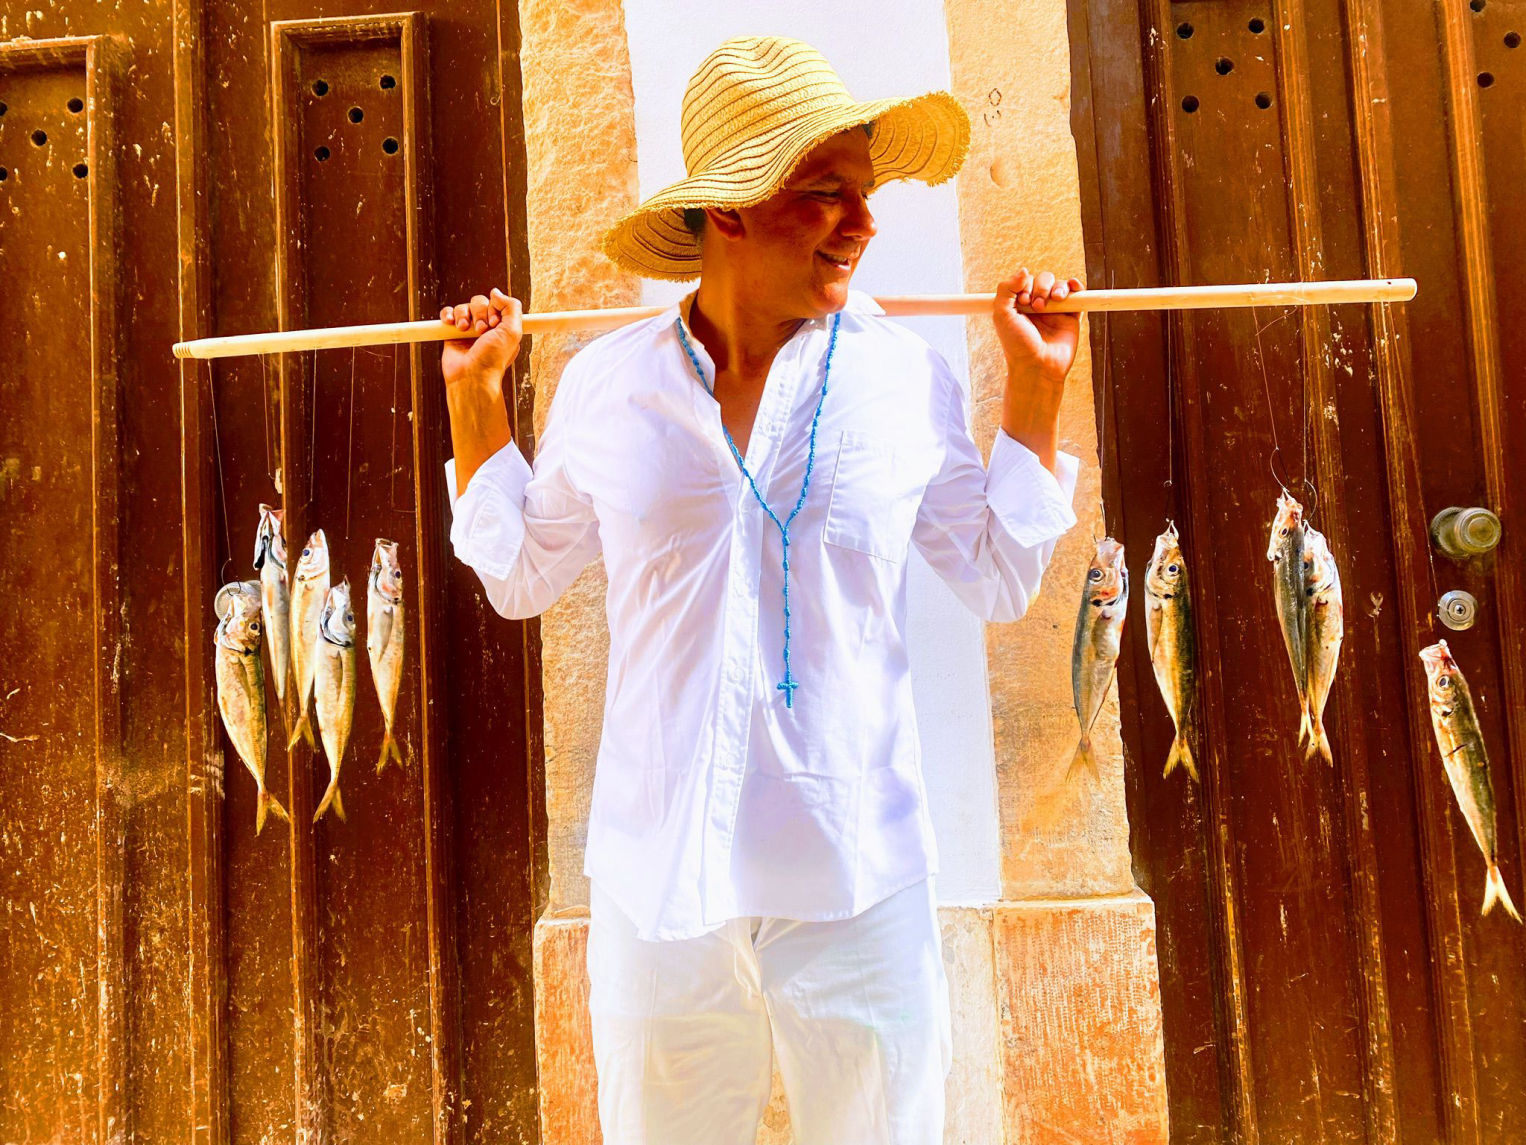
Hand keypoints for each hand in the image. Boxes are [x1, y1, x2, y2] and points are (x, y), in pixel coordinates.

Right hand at [439, 288, 522, 393]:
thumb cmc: (492, 360)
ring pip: (464, 307)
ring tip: (464, 330)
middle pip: (480, 302)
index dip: (495, 308)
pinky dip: (448, 315)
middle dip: (479, 313)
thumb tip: (496, 292)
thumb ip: (512, 307)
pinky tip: (451, 323)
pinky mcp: (452, 334)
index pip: (497, 303)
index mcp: (503, 327)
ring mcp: (469, 330)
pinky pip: (448, 314)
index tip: (495, 324)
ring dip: (463, 315)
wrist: (471, 377)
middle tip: (481, 331)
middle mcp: (487, 327)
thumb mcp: (513, 332)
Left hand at [993, 269, 1082, 386]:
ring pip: (1059, 285)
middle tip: (1036, 306)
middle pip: (1043, 280)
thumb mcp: (1002, 315)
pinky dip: (1076, 286)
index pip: (1025, 281)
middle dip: (1041, 287)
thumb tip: (1023, 269)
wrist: (1038, 367)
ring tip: (1054, 300)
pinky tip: (1072, 286)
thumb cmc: (1017, 345)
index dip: (1025, 285)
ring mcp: (1055, 311)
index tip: (1022, 301)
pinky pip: (1076, 295)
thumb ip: (1006, 290)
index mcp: (1019, 305)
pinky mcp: (1071, 317)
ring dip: (1057, 287)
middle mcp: (1036, 306)